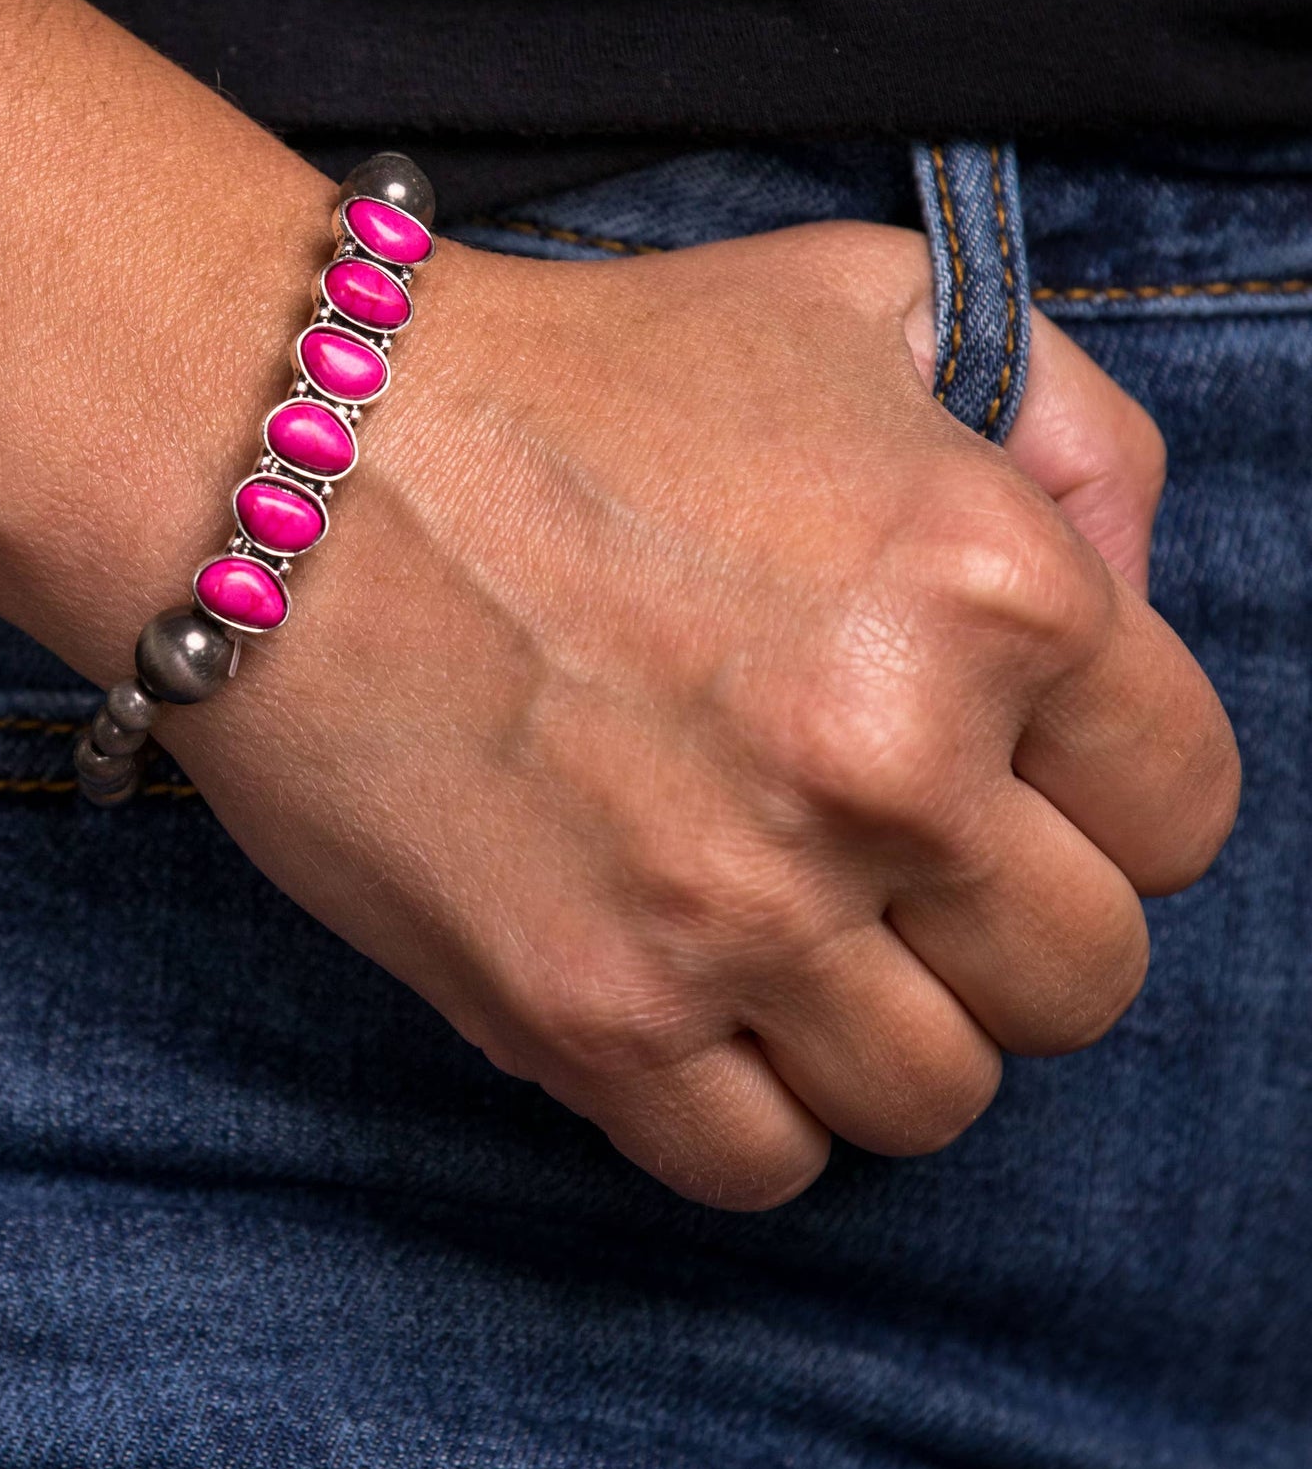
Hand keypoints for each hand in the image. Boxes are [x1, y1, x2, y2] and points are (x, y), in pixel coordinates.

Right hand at [171, 222, 1238, 1207]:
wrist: (286, 452)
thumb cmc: (571, 367)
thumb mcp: (861, 302)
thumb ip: (1067, 435)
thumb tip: (1127, 602)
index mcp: (989, 585)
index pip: (1183, 807)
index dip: (1100, 794)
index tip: (999, 773)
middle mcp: (890, 765)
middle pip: (1084, 978)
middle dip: (1000, 920)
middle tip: (880, 848)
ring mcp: (736, 909)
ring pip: (937, 1098)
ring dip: (874, 1020)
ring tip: (771, 918)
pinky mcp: (587, 1014)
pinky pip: (761, 1165)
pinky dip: (742, 1101)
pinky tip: (681, 989)